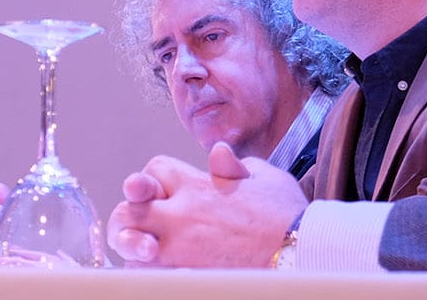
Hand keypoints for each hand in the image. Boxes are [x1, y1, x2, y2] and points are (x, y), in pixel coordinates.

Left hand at [107, 142, 305, 267]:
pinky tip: (160, 266)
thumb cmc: (285, 212)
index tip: (166, 188)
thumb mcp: (263, 176)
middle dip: (131, 210)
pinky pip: (145, 273)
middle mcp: (181, 213)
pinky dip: (147, 269)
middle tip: (141, 219)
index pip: (155, 169)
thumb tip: (217, 153)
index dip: (157, 177)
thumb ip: (233, 165)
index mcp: (198, 184)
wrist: (297, 249)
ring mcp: (180, 246)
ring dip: (133, 243)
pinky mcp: (184, 273)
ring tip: (146, 246)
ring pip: (130, 242)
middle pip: (129, 206)